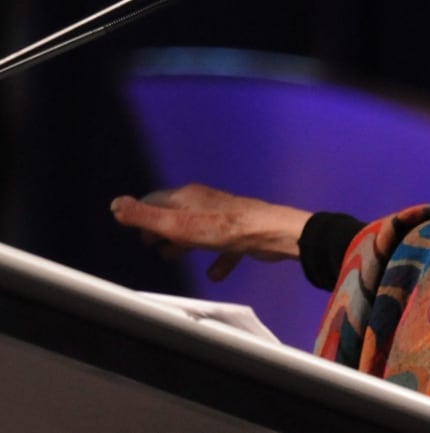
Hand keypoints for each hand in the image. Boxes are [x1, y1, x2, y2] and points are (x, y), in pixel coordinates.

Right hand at [110, 184, 311, 280]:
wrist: (270, 234)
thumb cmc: (223, 229)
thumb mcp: (178, 225)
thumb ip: (146, 217)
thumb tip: (115, 204)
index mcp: (187, 197)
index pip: (156, 201)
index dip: (141, 214)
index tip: (130, 227)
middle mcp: (205, 204)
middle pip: (176, 215)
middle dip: (161, 229)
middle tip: (149, 243)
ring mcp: (224, 218)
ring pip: (197, 231)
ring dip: (183, 243)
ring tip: (170, 256)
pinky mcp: (241, 234)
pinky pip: (223, 249)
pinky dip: (216, 261)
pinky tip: (214, 275)